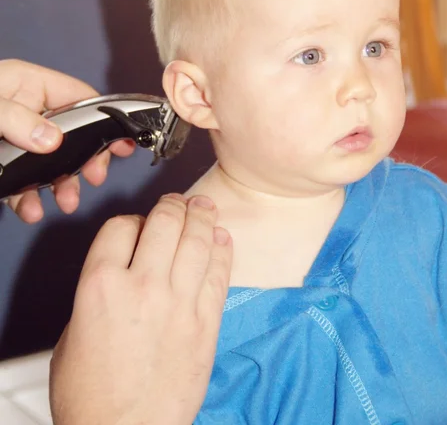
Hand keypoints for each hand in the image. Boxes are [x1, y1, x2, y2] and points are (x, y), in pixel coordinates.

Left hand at [0, 59, 133, 222]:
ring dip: (62, 185)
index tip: (123, 144)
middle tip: (94, 178)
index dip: (105, 120)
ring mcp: (16, 136)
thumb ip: (17, 119)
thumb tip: (53, 139)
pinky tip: (31, 211)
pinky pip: (24, 180)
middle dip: (84, 161)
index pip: (80, 97)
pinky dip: (30, 199)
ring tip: (67, 202)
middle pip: (72, 135)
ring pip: (51, 162)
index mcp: (28, 84)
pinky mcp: (4, 160)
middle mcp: (26, 109)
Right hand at [50, 193, 231, 424]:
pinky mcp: (207, 322)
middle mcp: (142, 286)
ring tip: (205, 207)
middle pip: (165, 222)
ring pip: (197, 240)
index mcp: (101, 285)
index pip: (121, 226)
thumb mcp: (72, 334)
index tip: (138, 225)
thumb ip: (97, 293)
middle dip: (172, 206)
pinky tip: (222, 237)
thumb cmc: (92, 395)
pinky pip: (219, 272)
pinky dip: (222, 249)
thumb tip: (121, 271)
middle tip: (178, 203)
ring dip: (202, 217)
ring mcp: (179, 302)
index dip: (131, 220)